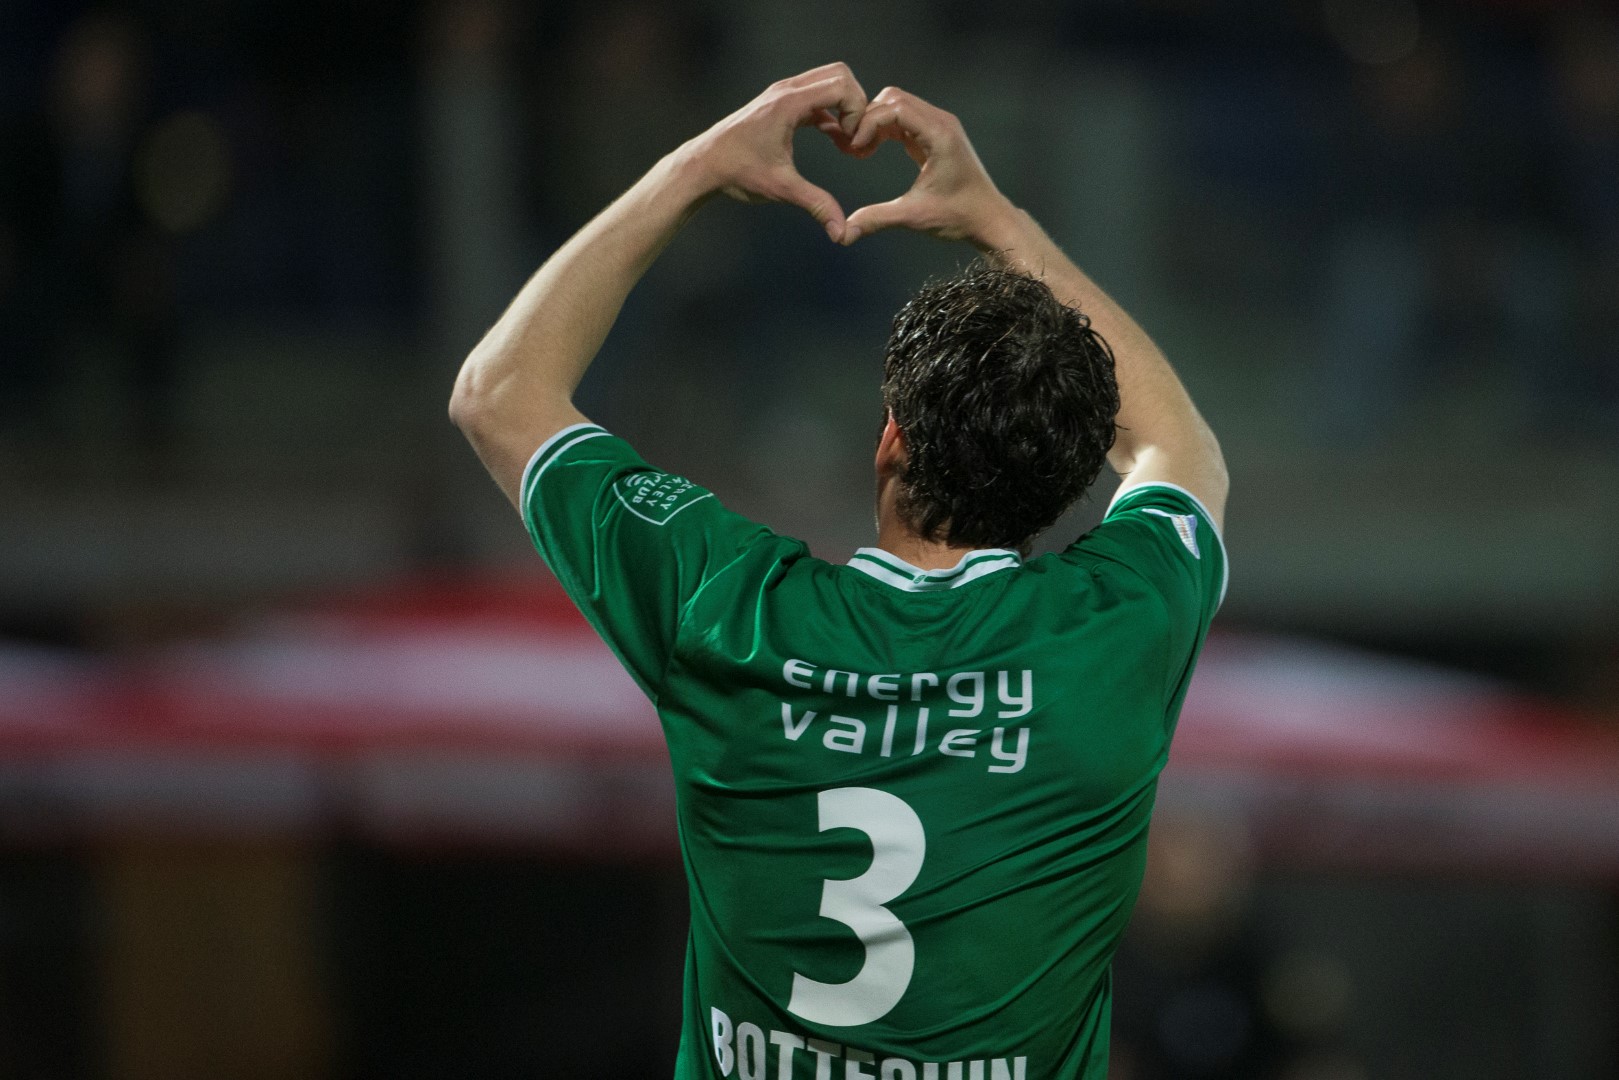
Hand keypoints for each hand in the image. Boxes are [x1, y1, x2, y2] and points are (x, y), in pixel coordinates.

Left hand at [685, 63, 867, 241]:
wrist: (703, 165)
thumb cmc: (736, 173)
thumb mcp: (781, 189)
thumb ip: (816, 205)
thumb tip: (841, 233)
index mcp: (788, 103)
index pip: (841, 85)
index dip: (857, 111)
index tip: (852, 142)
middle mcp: (786, 91)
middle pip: (839, 75)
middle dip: (856, 103)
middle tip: (854, 137)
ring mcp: (782, 95)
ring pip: (828, 82)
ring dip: (844, 107)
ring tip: (846, 141)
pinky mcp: (780, 104)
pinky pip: (816, 97)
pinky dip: (831, 112)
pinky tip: (834, 139)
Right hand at [838, 87, 1014, 247]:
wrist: (988, 219)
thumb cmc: (959, 216)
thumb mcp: (914, 216)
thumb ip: (877, 219)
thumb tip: (844, 234)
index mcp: (939, 134)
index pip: (895, 107)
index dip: (869, 123)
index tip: (855, 148)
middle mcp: (941, 122)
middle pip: (893, 98)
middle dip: (868, 118)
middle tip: (854, 147)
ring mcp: (939, 126)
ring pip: (897, 105)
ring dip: (875, 122)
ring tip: (861, 150)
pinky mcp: (934, 135)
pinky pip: (904, 119)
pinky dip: (884, 129)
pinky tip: (871, 149)